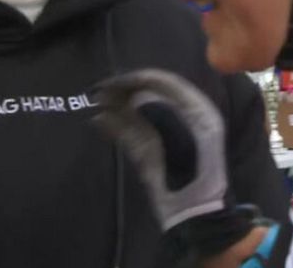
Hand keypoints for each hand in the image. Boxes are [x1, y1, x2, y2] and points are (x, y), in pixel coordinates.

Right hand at [94, 69, 229, 230]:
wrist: (195, 214)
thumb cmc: (195, 171)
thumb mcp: (180, 136)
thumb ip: (157, 112)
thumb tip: (134, 96)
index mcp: (197, 110)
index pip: (167, 83)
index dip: (142, 78)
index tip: (117, 78)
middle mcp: (182, 119)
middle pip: (150, 96)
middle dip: (125, 91)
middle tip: (100, 89)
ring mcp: (165, 137)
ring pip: (137, 114)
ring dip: (116, 108)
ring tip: (95, 101)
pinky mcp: (150, 155)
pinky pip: (130, 134)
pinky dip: (115, 127)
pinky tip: (99, 121)